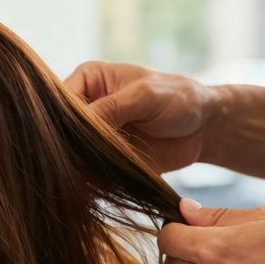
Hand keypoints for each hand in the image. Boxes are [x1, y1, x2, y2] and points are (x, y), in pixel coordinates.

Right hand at [64, 61, 218, 172]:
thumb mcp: (145, 96)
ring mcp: (93, 135)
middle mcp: (86, 107)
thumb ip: (111, 108)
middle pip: (61, 129)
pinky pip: (86, 171)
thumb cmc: (178, 98)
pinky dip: (89, 179)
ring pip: (70, 152)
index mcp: (89, 80)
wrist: (204, 129)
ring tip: (92, 170)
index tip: (73, 135)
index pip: (60, 100)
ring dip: (78, 164)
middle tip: (82, 157)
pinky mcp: (102, 158)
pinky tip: (97, 184)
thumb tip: (78, 127)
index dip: (61, 119)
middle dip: (68, 145)